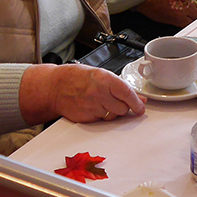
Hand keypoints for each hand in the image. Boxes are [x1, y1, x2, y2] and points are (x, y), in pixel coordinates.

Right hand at [19, 63, 145, 124]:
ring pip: (113, 116)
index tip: (141, 108)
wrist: (55, 87)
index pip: (128, 94)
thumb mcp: (101, 75)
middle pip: (123, 108)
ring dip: (111, 112)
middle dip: (123, 107)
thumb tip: (139, 98)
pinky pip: (102, 121)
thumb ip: (121, 86)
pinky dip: (101, 116)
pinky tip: (93, 107)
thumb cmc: (77, 78)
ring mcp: (93, 107)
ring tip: (101, 101)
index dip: (137, 103)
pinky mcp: (87, 118)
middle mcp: (100, 93)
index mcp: (106, 79)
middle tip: (115, 100)